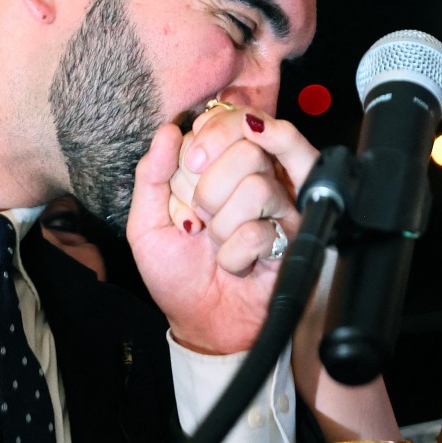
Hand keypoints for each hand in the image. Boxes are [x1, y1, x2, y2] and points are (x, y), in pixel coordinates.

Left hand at [125, 106, 319, 354]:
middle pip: (248, 148)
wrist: (203, 323)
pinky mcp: (293, 239)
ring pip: (257, 187)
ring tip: (217, 244)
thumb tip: (169, 130)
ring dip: (222, 226)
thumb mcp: (148, 224)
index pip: (232, 119)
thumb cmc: (179, 273)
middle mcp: (259, 178)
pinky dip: (234, 255)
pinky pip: (259, 232)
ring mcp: (280, 208)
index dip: (212, 134)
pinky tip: (234, 263)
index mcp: (225, 165)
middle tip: (199, 215)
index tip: (190, 162)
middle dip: (209, 187)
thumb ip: (152, 175)